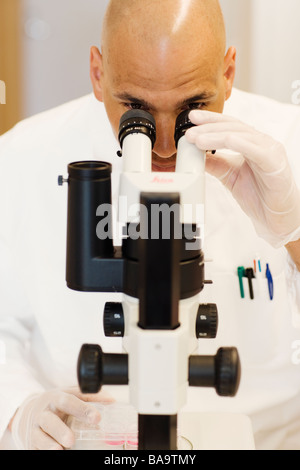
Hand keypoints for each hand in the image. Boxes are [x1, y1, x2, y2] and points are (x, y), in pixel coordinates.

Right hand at [11, 387, 112, 449]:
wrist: (28, 412)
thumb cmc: (55, 404)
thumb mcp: (70, 394)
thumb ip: (89, 397)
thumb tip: (111, 401)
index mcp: (55, 399)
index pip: (68, 401)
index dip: (82, 409)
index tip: (97, 418)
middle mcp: (43, 413)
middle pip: (50, 421)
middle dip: (60, 431)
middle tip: (72, 440)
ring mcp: (35, 429)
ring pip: (39, 438)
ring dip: (48, 445)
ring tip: (59, 450)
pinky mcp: (31, 443)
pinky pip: (35, 448)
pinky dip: (42, 451)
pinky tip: (52, 453)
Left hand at [186, 110, 299, 247]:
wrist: (277, 218)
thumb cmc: (260, 196)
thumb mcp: (230, 177)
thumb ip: (216, 164)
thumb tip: (196, 155)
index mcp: (251, 144)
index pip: (228, 126)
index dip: (210, 120)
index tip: (191, 119)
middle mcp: (261, 143)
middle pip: (233, 127)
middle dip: (209, 127)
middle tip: (189, 131)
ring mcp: (270, 151)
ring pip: (241, 136)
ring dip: (217, 136)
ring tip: (198, 139)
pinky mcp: (276, 164)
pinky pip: (258, 150)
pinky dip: (242, 143)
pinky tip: (227, 140)